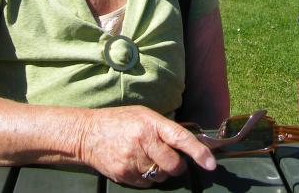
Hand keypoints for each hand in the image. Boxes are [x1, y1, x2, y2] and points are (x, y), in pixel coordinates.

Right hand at [77, 105, 216, 186]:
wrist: (87, 134)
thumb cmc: (119, 121)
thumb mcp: (143, 115)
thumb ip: (164, 128)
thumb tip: (187, 144)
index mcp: (151, 123)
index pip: (180, 138)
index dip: (198, 152)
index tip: (211, 163)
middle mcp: (143, 141)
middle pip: (173, 164)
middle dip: (177, 165)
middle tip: (170, 159)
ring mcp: (133, 159)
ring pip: (161, 177)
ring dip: (160, 172)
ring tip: (147, 158)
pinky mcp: (124, 174)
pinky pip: (147, 184)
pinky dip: (146, 177)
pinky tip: (136, 164)